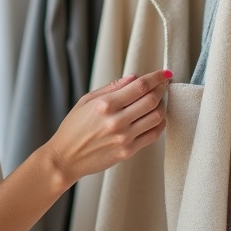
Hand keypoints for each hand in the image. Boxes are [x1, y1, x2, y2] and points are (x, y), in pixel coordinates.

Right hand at [42, 69, 170, 187]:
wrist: (66, 158)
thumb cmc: (73, 127)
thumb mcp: (86, 101)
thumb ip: (111, 88)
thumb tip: (134, 78)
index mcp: (105, 105)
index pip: (139, 87)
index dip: (156, 77)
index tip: (164, 72)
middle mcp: (116, 121)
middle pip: (151, 100)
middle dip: (161, 88)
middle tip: (163, 83)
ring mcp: (124, 138)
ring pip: (156, 117)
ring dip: (162, 105)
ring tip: (159, 100)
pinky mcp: (128, 151)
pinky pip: (153, 135)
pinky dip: (160, 124)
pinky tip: (157, 118)